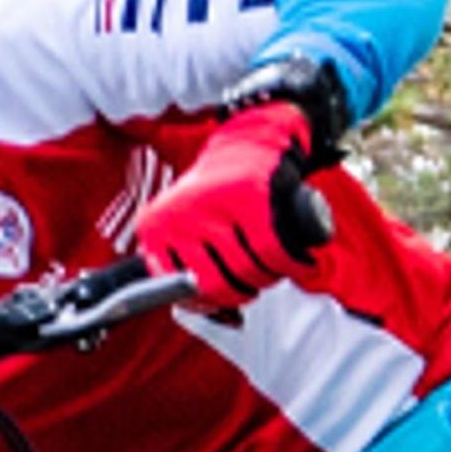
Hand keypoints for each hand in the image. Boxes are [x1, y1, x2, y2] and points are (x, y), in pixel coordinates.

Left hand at [133, 100, 325, 312]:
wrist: (251, 139)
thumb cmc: (220, 193)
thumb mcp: (186, 227)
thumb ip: (184, 269)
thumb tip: (207, 312)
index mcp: (156, 227)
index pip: (179, 288)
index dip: (207, 302)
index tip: (223, 298)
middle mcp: (180, 216)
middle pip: (217, 284)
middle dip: (241, 291)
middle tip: (253, 281)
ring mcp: (215, 206)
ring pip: (247, 270)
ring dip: (268, 276)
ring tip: (271, 264)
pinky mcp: (250, 197)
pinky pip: (272, 251)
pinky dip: (289, 262)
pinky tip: (294, 260)